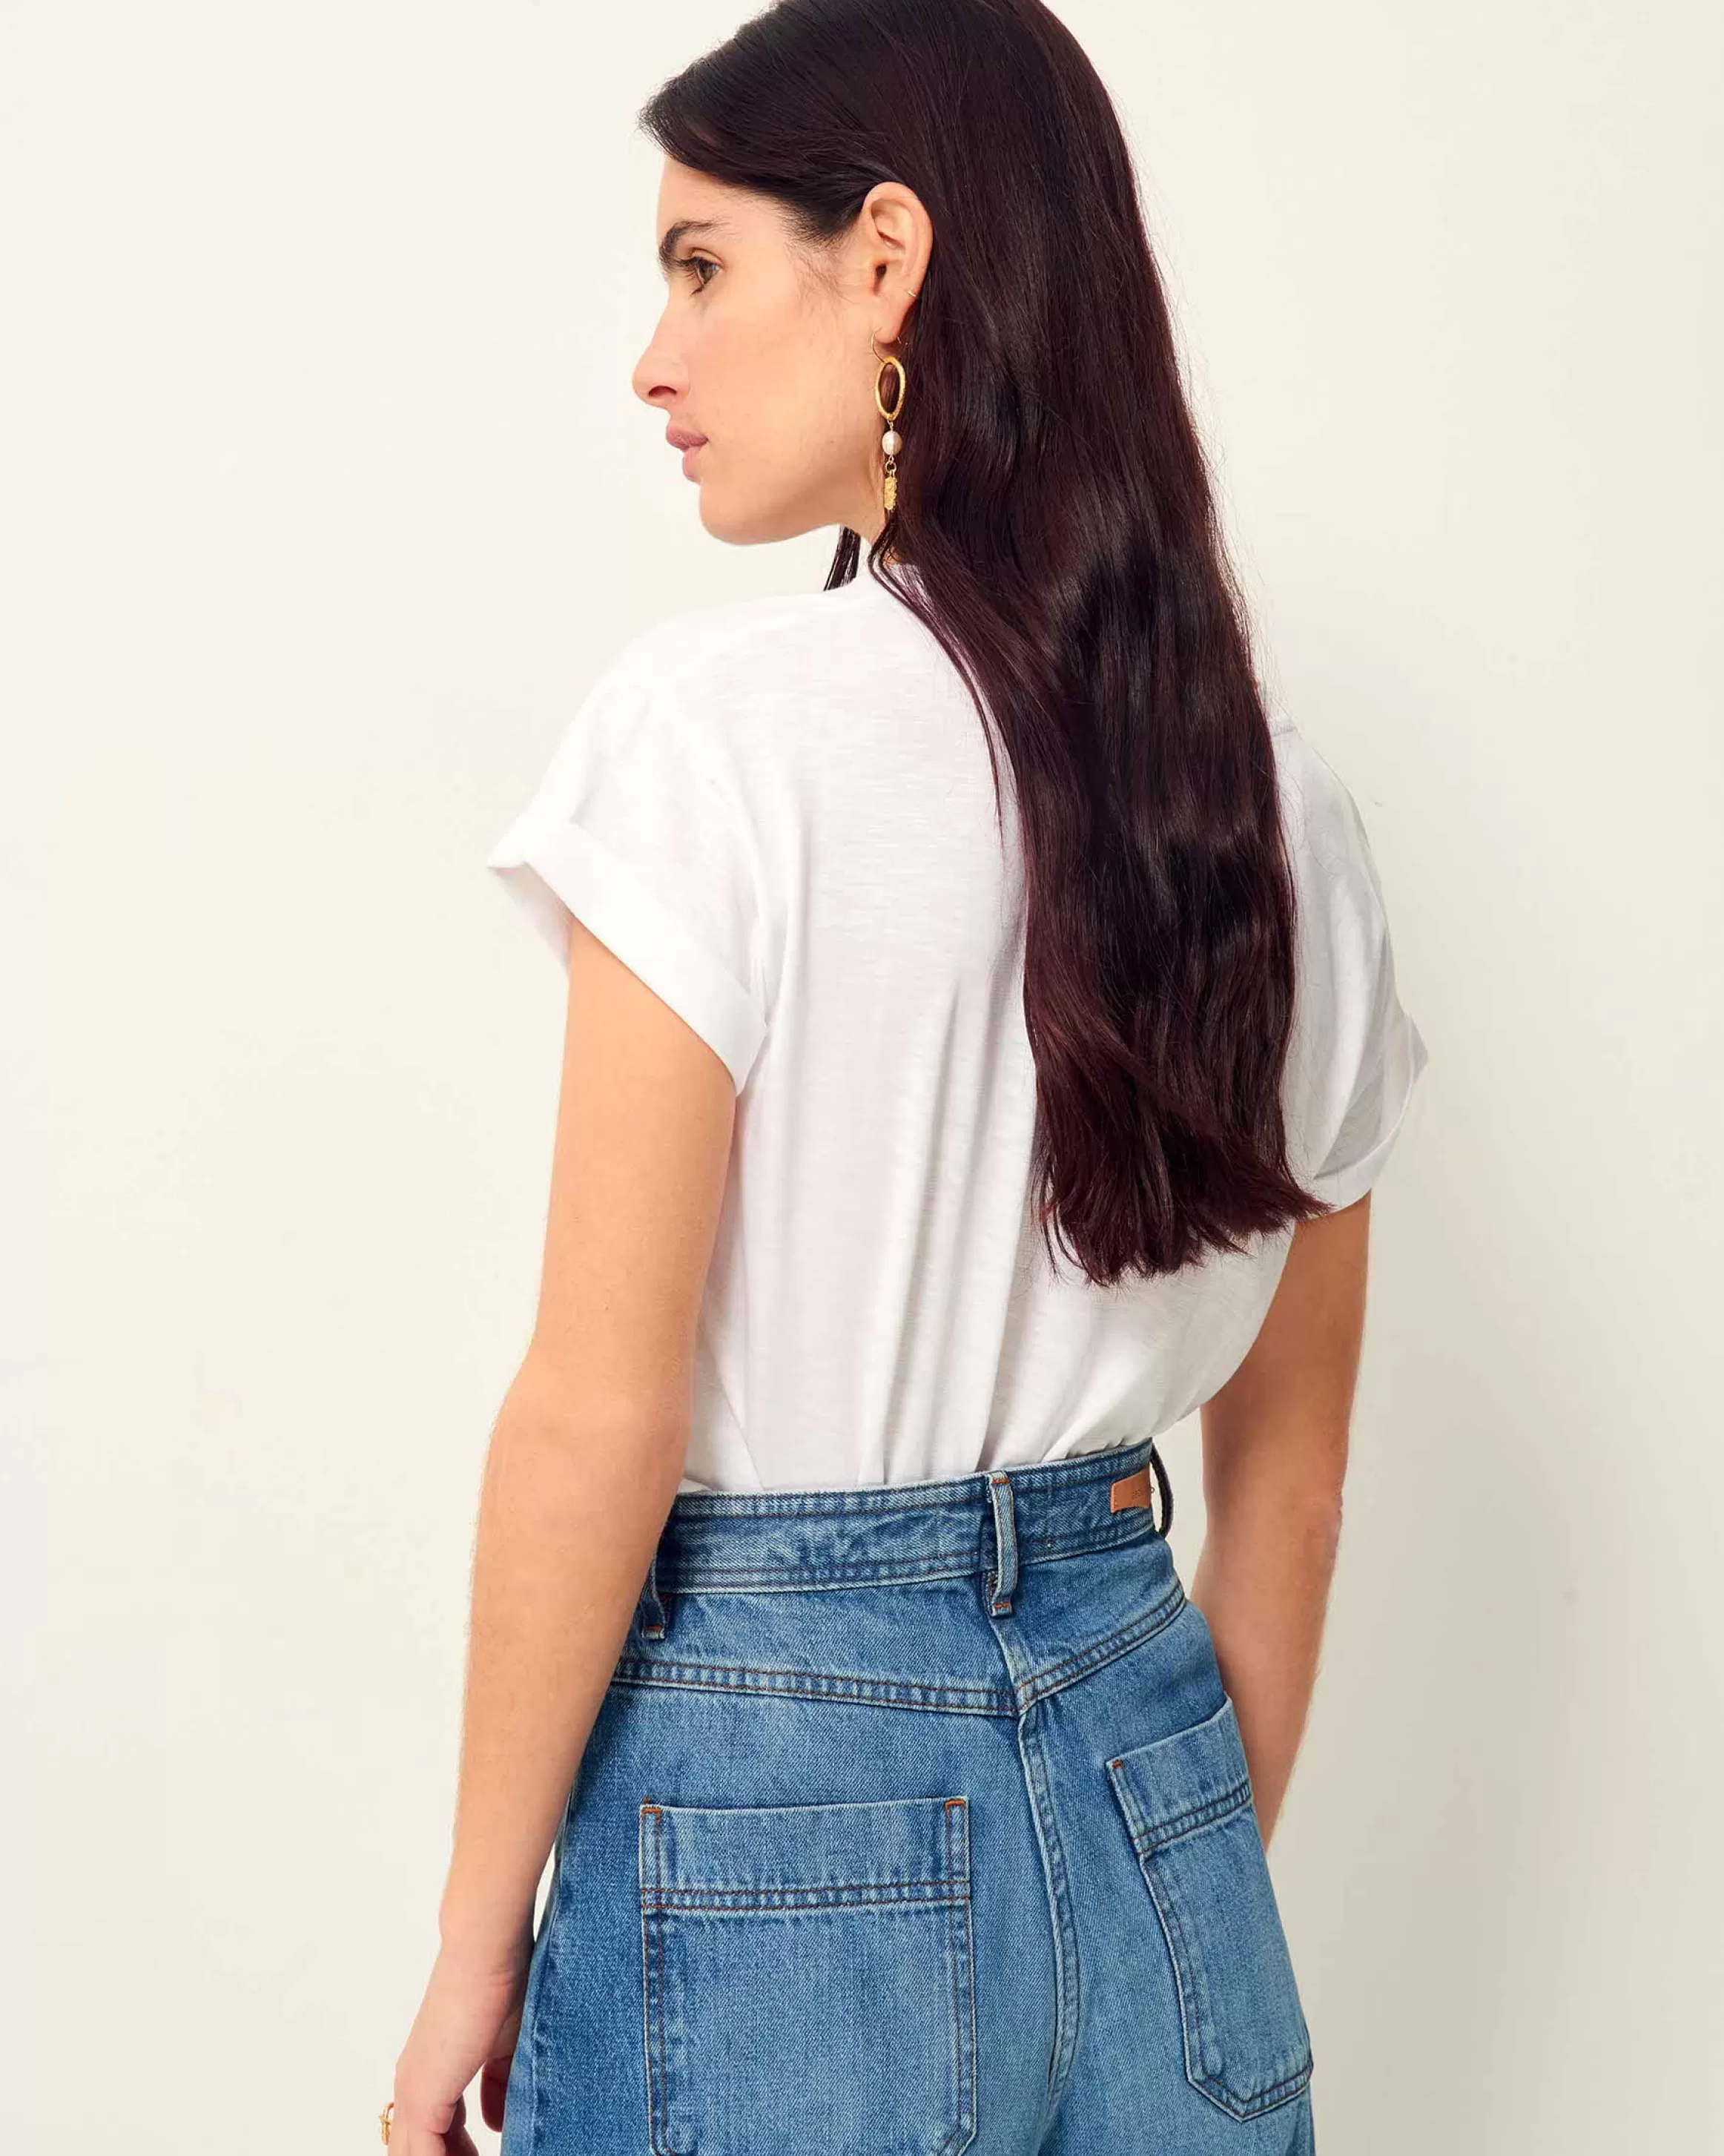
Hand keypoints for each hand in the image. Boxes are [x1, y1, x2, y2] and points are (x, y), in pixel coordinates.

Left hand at [390, 1931, 533, 2154]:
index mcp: (430, 2073)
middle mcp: (413, 2086)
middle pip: (416, 2150)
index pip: (435, 2134)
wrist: (487, 1954)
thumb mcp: (505, 2046)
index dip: (459, 2153)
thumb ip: (498, 2086)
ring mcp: (413, 2093)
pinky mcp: (422, 2098)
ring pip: (414, 2155)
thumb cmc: (502, 1983)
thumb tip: (495, 2124)